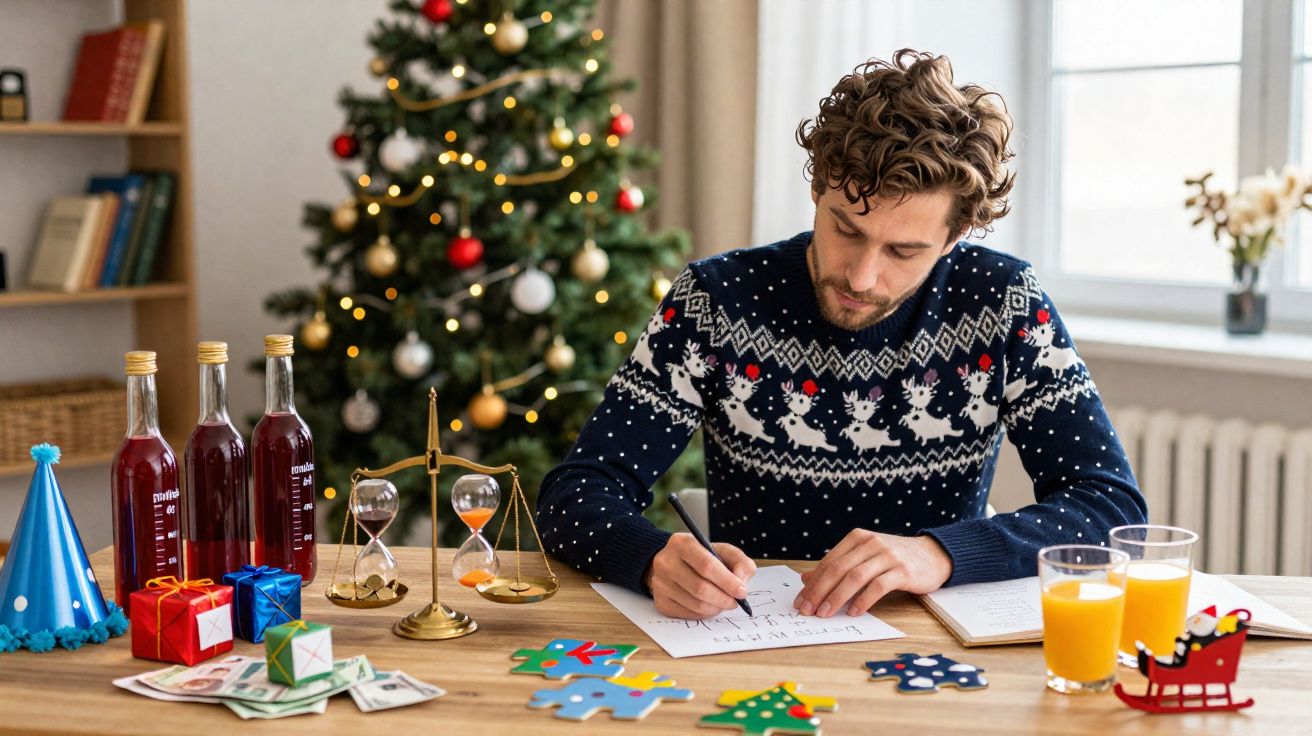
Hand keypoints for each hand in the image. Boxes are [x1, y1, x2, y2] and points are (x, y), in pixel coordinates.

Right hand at [644, 533, 755, 618]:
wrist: (674, 563)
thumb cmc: (703, 557)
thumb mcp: (723, 551)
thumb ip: (740, 562)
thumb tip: (741, 581)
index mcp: (682, 543)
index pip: (706, 565)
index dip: (727, 581)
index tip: (742, 591)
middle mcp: (666, 562)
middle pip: (700, 587)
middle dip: (723, 598)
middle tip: (735, 602)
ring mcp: (660, 583)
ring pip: (695, 604)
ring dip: (716, 607)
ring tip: (724, 603)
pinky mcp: (660, 601)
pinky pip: (687, 614)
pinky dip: (704, 613)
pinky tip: (710, 606)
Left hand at [794, 530, 950, 616]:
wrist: (933, 554)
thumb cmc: (894, 558)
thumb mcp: (864, 557)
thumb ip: (838, 566)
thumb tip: (806, 580)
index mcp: (857, 538)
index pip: (829, 562)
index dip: (813, 583)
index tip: (800, 601)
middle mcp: (870, 544)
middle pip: (838, 569)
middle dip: (819, 591)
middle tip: (807, 610)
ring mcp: (887, 556)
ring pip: (855, 577)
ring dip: (837, 597)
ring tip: (826, 613)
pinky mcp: (903, 571)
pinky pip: (878, 586)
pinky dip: (864, 600)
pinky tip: (855, 612)